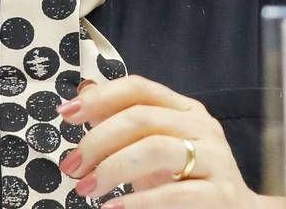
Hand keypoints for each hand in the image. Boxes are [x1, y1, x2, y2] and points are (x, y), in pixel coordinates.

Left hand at [56, 75, 274, 206]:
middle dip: (99, 140)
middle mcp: (202, 127)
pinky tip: (114, 207)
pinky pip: (175, 193)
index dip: (100, 97)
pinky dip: (139, 201)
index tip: (66, 113)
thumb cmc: (187, 180)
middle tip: (73, 166)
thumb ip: (125, 122)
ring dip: (113, 168)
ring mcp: (214, 159)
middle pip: (143, 118)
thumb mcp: (155, 147)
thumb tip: (85, 91)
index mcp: (186, 110)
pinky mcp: (219, 193)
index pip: (140, 89)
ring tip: (87, 188)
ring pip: (157, 149)